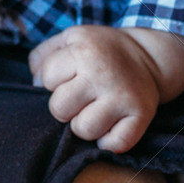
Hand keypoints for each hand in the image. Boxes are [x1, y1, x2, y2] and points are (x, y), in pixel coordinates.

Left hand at [28, 24, 162, 152]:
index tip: (68, 77)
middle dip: (64, 107)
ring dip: (84, 126)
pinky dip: (109, 143)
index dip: (53, 81)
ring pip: (84, 130)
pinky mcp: (141, 115)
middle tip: (79, 98)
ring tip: (93, 112)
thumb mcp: (69, 38)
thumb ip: (43, 55)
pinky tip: (109, 127)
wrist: (148, 56)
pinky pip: (115, 144)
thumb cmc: (99, 51)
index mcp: (83, 50)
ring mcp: (123, 96)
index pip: (46, 78)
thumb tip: (35, 84)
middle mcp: (102, 73)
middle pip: (60, 109)